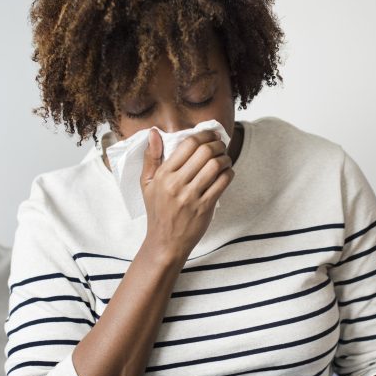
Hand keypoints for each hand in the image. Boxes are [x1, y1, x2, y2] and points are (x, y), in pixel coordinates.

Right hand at [141, 129, 233, 265]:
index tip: (211, 134)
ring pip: (216, 166)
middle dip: (217, 144)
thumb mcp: (147, 184)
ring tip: (225, 158)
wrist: (165, 242)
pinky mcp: (205, 207)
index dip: (204, 135)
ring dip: (225, 158)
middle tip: (221, 145)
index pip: (188, 145)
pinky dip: (229, 173)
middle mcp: (177, 184)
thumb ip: (151, 157)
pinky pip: (223, 182)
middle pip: (204, 152)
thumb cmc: (157, 211)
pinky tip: (227, 172)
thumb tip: (154, 133)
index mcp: (163, 175)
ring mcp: (191, 196)